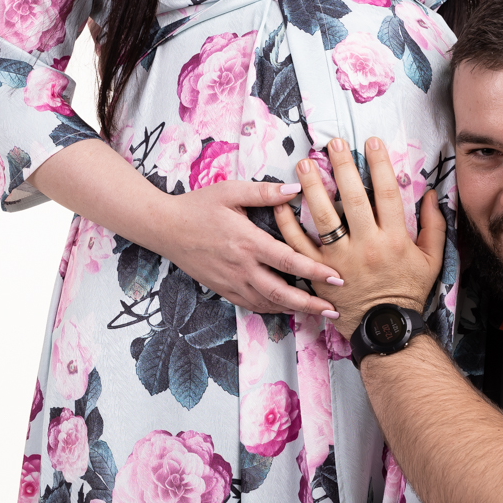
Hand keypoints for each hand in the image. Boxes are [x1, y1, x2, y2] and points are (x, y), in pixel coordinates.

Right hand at [158, 179, 342, 315]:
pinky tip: (288, 309)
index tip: (337, 278)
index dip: (315, 271)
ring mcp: (232, 282)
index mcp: (247, 242)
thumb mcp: (230, 191)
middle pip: (282, 292)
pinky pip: (253, 305)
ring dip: (295, 310)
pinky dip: (273, 309)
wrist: (165, 228)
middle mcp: (242, 267)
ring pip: (268, 304)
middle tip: (334, 310)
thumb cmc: (198, 206)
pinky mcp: (223, 289)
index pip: (288, 261)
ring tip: (318, 313)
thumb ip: (264, 192)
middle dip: (311, 303)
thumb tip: (296, 189)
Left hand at [274, 137, 444, 336]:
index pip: (386, 193)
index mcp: (394, 239)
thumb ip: (434, 226)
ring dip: (312, 187)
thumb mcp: (432, 260)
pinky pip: (298, 244)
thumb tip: (432, 194)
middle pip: (351, 198)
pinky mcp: (319, 272)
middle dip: (342, 166)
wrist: (384, 328)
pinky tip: (282, 203)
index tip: (371, 143)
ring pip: (322, 217)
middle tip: (332, 143)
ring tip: (304, 163)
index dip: (379, 165)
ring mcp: (339, 260)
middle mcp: (366, 246)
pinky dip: (288, 223)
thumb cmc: (408, 292)